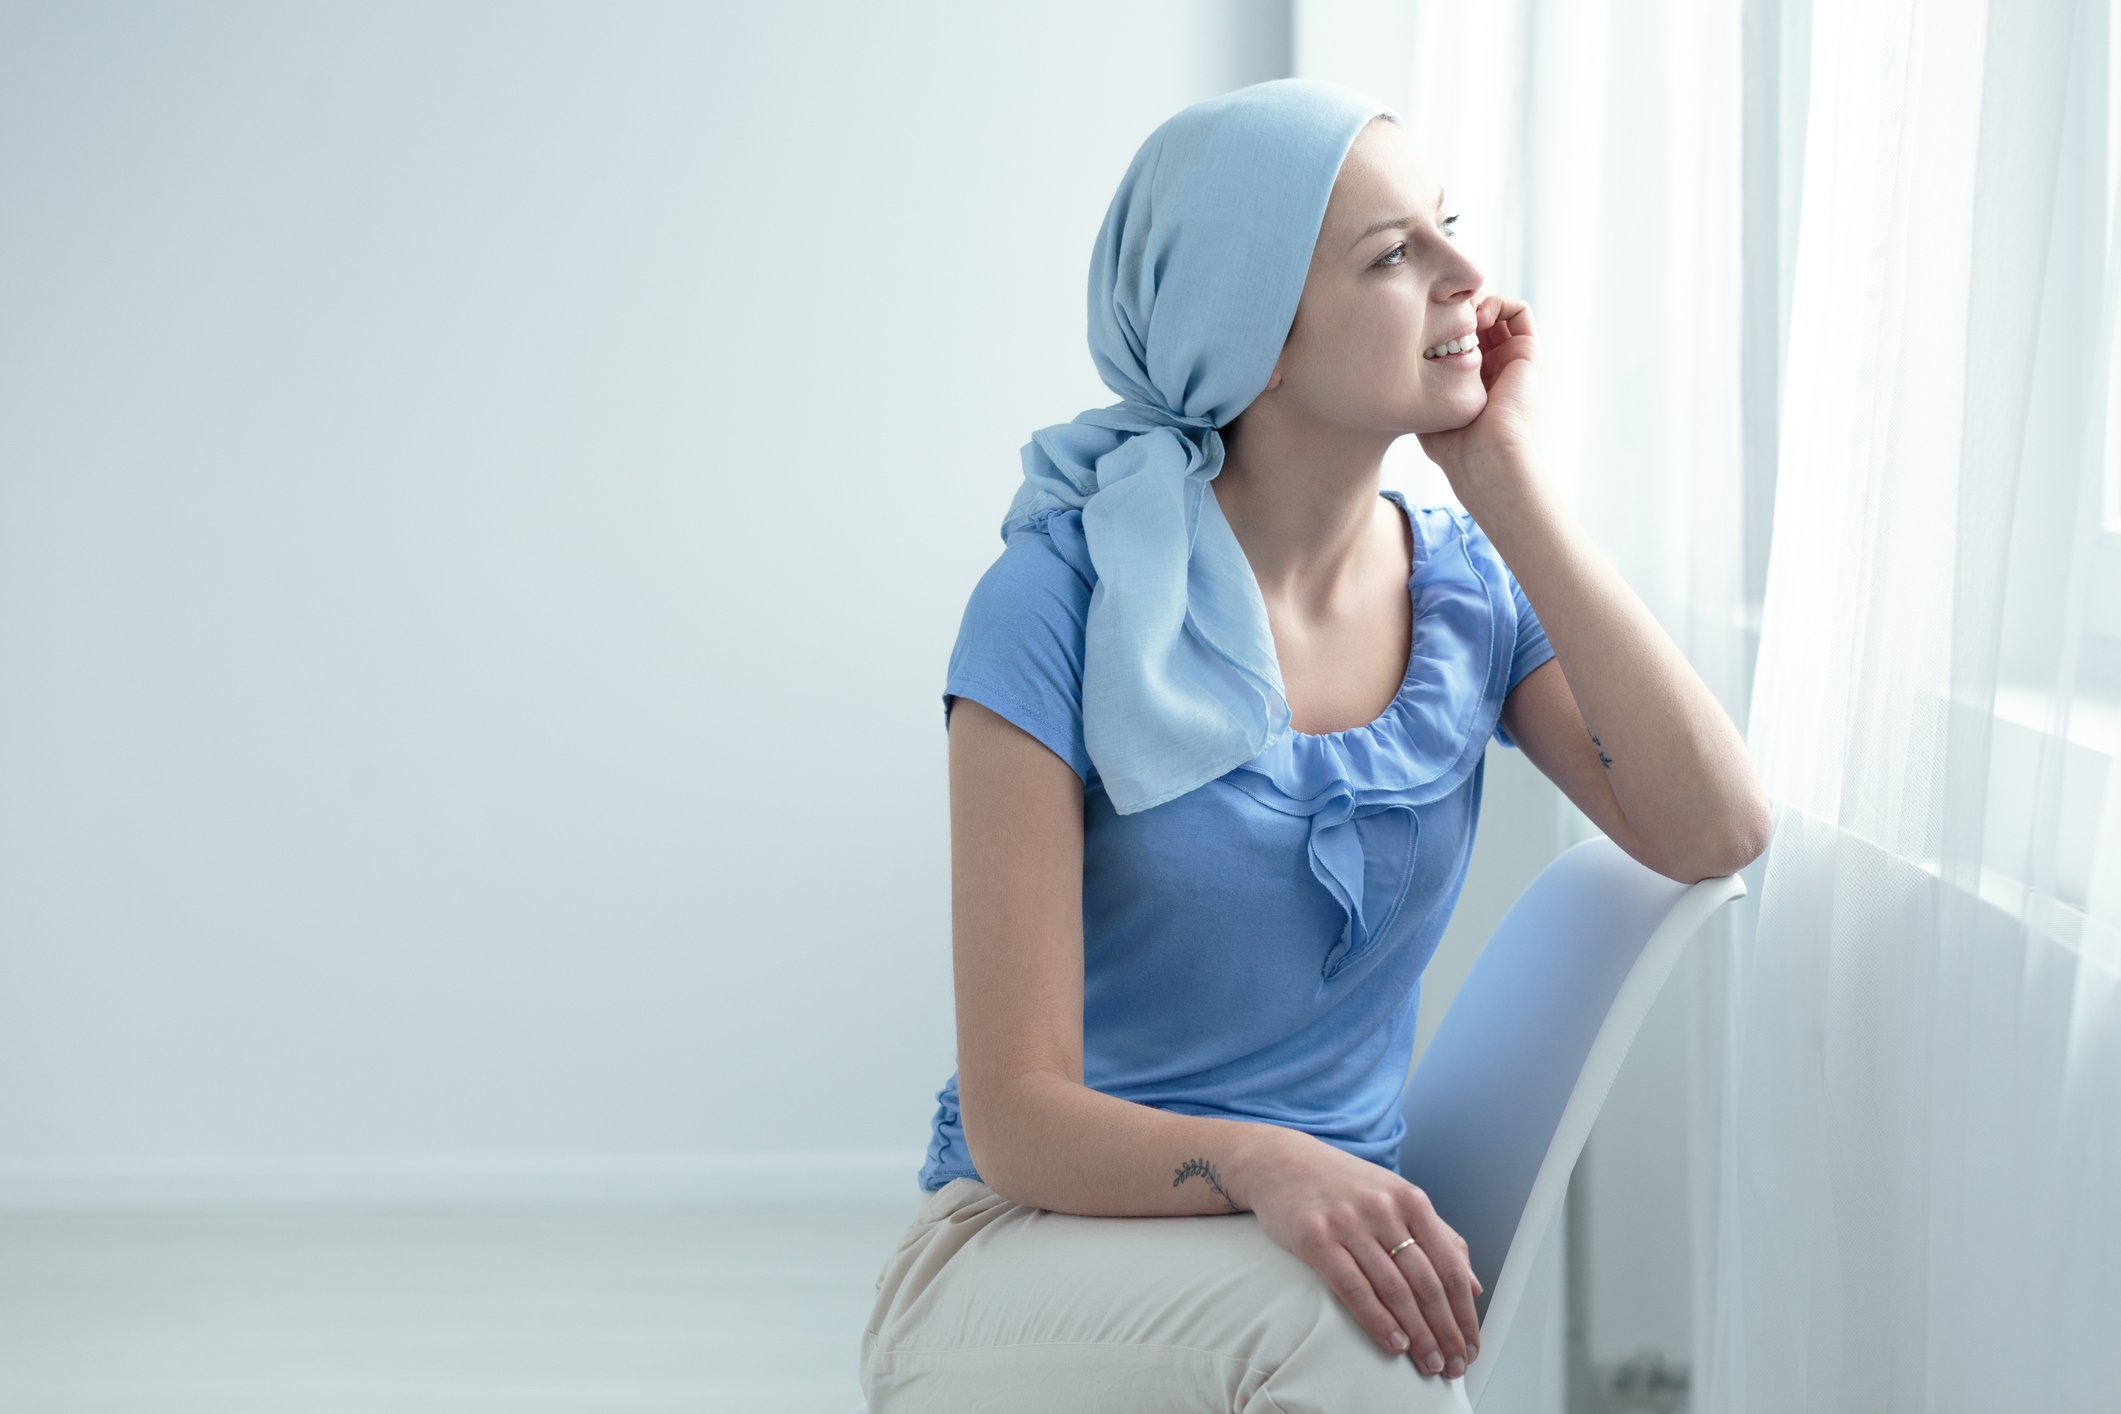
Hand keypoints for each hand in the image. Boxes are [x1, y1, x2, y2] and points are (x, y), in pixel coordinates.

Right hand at [1243, 1129, 1482, 1377]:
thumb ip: (1438, 1237)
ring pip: (1394, 1290)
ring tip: (1429, 1363)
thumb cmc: (1344, 1186)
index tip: (1470, 1345)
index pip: (1451, 1267)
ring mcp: (1349, 1223)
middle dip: (1445, 1332)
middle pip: (1427, 1283)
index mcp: (1412, 1200)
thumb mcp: (1397, 1198)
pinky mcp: (1316, 1238)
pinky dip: (1377, 1320)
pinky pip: (1353, 1287)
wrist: (1281, 1161)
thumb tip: (1474, 1285)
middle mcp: (1385, 1209)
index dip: (1465, 1313)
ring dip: (1418, 1334)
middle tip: (1453, 1366)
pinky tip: (1394, 1343)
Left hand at [1415, 293, 1540, 483]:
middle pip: (1474, 315)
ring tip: (1460, 314)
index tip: (1423, 322)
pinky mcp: (1529, 353)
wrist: (1484, 454)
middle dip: (1457, 305)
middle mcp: (1492, 362)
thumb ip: (1415, 379)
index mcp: (1469, 374)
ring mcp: (1511, 356)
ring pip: (1496, 309)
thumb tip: (1394, 353)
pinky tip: (1477, 318)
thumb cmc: (1449, 441)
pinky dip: (1499, 304)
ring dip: (1478, 302)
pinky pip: (1519, 311)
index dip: (1440, 318)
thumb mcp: (1424, 402)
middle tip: (1441, 311)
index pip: (1455, 331)